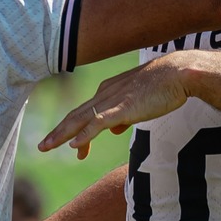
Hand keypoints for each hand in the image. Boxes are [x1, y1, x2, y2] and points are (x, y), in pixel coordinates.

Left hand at [39, 55, 196, 158]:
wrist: (178, 73)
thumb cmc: (164, 86)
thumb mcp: (140, 101)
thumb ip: (125, 115)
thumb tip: (115, 130)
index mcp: (108, 91)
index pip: (85, 113)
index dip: (73, 130)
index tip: (72, 147)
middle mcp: (105, 94)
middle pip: (75, 116)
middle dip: (57, 133)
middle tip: (42, 147)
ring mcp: (113, 101)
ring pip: (80, 120)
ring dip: (62, 135)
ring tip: (46, 147)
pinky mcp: (123, 108)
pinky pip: (99, 123)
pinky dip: (85, 134)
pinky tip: (75, 146)